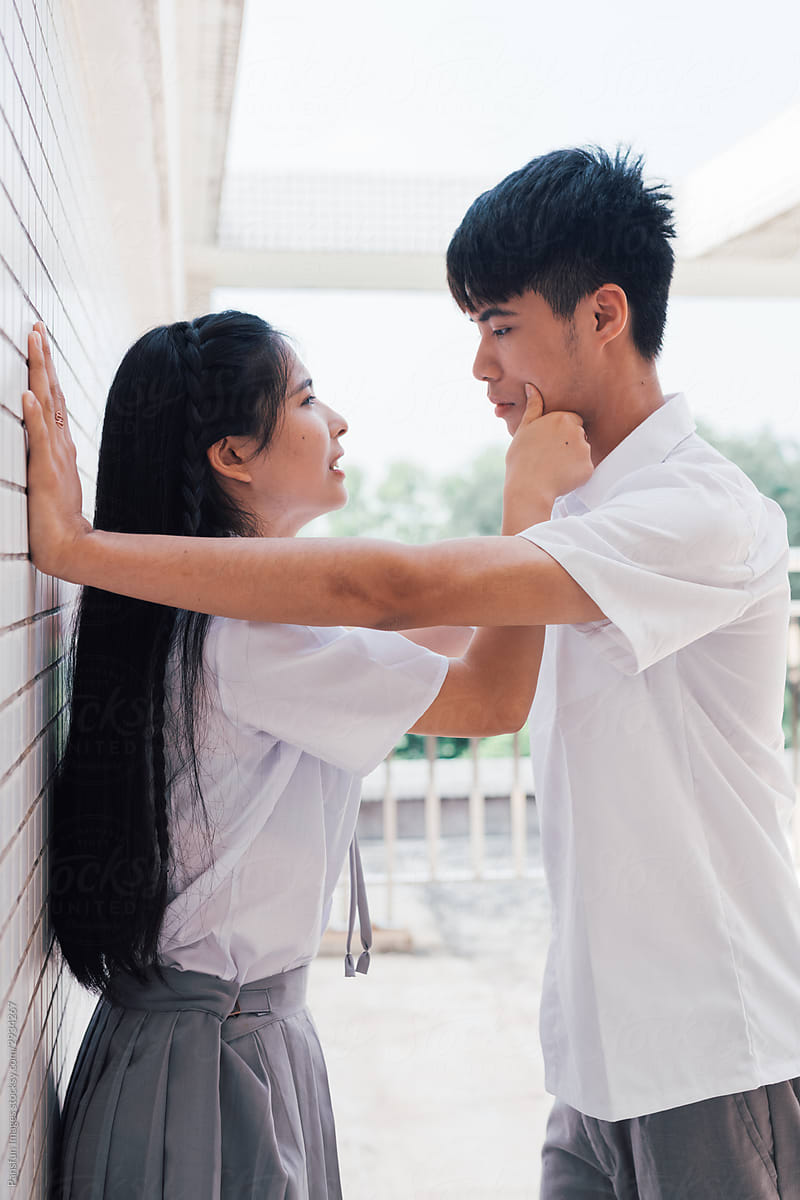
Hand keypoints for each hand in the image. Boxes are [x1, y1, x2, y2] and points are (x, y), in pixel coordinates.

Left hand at [22, 323, 90, 577]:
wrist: (67, 545)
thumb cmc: (57, 517)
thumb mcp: (54, 477)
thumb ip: (52, 452)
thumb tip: (46, 431)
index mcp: (60, 445)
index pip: (52, 398)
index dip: (45, 369)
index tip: (39, 340)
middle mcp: (59, 444)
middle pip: (51, 392)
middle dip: (43, 359)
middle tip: (36, 328)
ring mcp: (53, 455)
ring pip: (46, 406)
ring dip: (40, 375)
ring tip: (35, 345)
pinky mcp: (45, 471)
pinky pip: (39, 439)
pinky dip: (35, 416)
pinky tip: (27, 396)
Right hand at [502, 383, 592, 533]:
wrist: (528, 488)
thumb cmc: (521, 459)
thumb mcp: (524, 429)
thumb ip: (533, 407)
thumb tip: (531, 386)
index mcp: (561, 418)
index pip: (572, 420)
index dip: (561, 432)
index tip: (549, 443)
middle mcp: (576, 431)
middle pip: (579, 435)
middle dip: (569, 444)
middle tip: (550, 457)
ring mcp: (584, 450)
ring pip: (583, 452)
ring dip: (573, 459)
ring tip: (553, 468)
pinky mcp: (589, 468)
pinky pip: (585, 469)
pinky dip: (576, 474)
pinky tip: (560, 478)